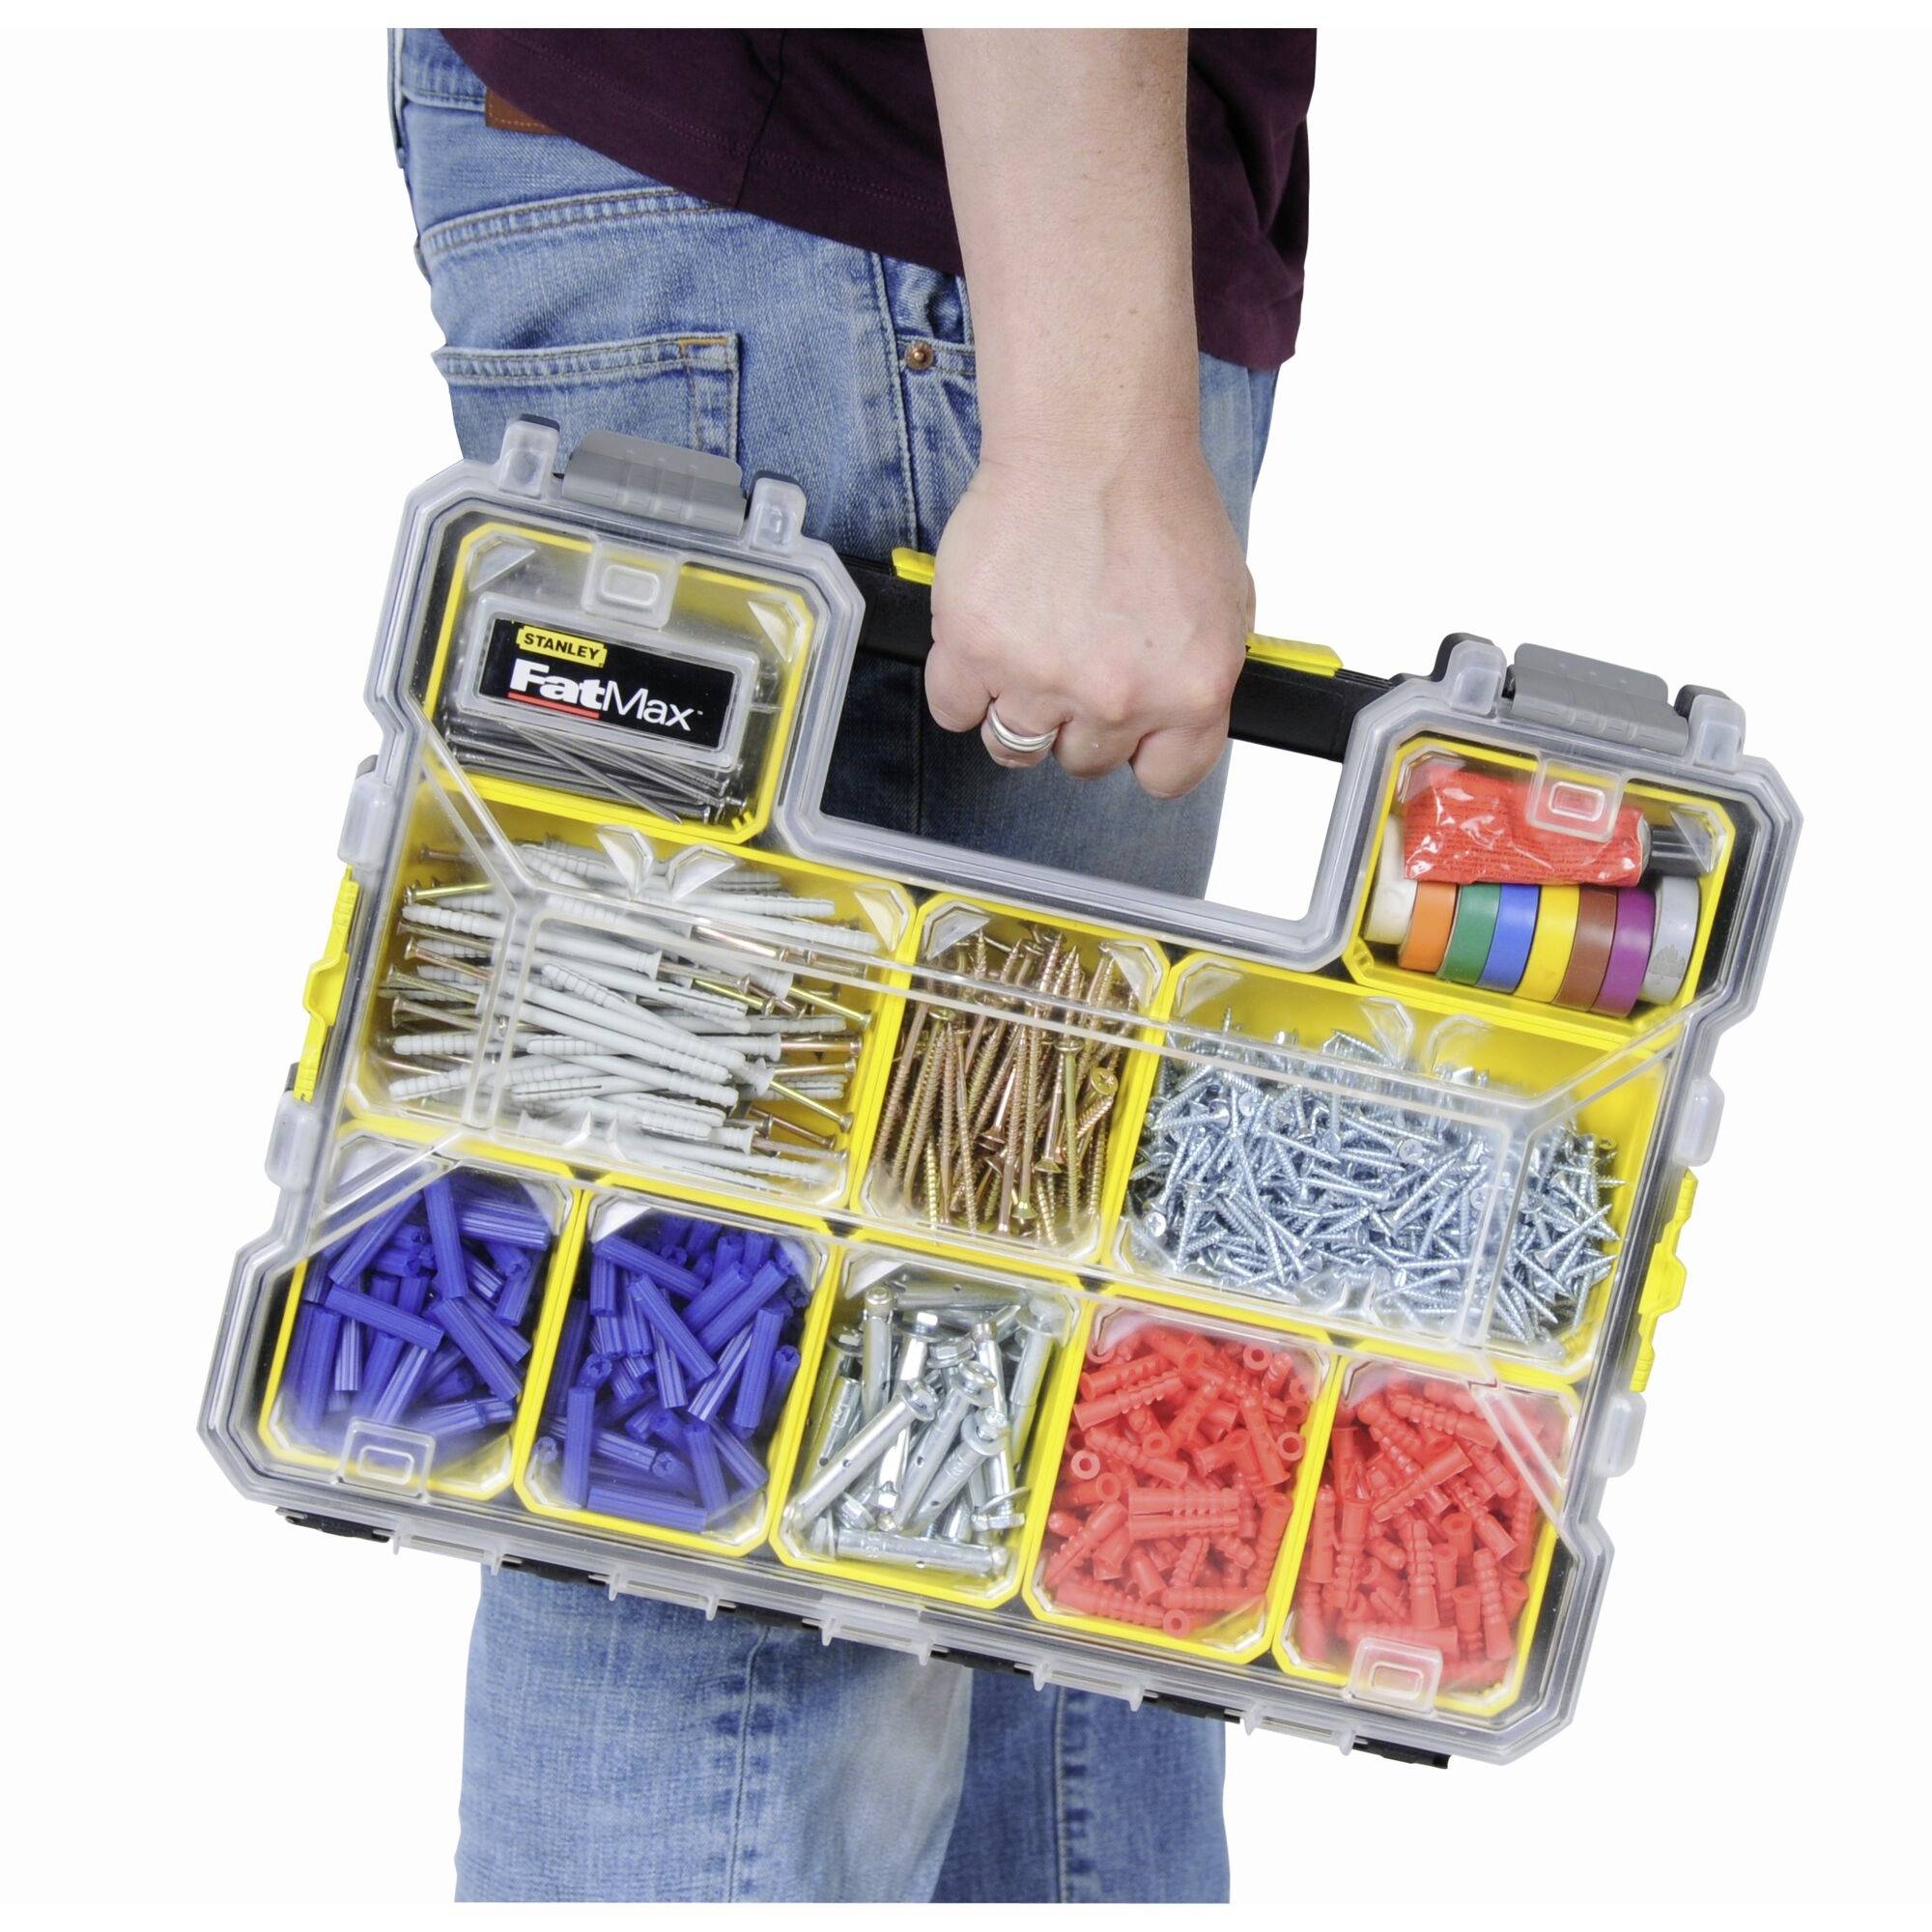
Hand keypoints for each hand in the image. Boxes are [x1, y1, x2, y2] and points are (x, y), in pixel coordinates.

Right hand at [925, 436, 1254, 798]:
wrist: (1091, 441)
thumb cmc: (1156, 503)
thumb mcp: (1224, 600)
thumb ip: (1199, 673)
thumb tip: (1176, 720)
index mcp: (1191, 690)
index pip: (1165, 778)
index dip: (1144, 752)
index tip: (1130, 729)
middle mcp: (1118, 698)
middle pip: (1083, 763)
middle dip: (1077, 720)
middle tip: (1075, 658)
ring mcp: (1042, 679)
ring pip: (1013, 747)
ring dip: (1017, 709)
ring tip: (1027, 652)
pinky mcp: (975, 649)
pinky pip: (953, 709)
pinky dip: (962, 687)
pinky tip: (984, 646)